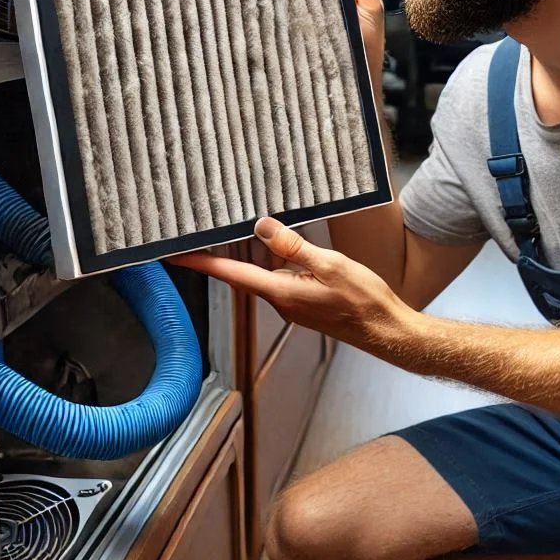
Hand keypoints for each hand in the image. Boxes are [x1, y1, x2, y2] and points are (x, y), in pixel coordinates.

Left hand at [168, 217, 409, 343]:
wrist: (386, 331)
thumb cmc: (364, 301)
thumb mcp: (331, 265)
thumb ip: (295, 247)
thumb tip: (262, 227)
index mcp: (281, 292)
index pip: (230, 274)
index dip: (200, 263)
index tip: (173, 255)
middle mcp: (281, 301)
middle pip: (241, 273)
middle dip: (219, 254)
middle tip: (201, 231)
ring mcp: (293, 303)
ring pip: (262, 273)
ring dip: (247, 255)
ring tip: (233, 230)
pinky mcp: (305, 302)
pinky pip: (279, 277)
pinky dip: (272, 260)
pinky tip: (278, 245)